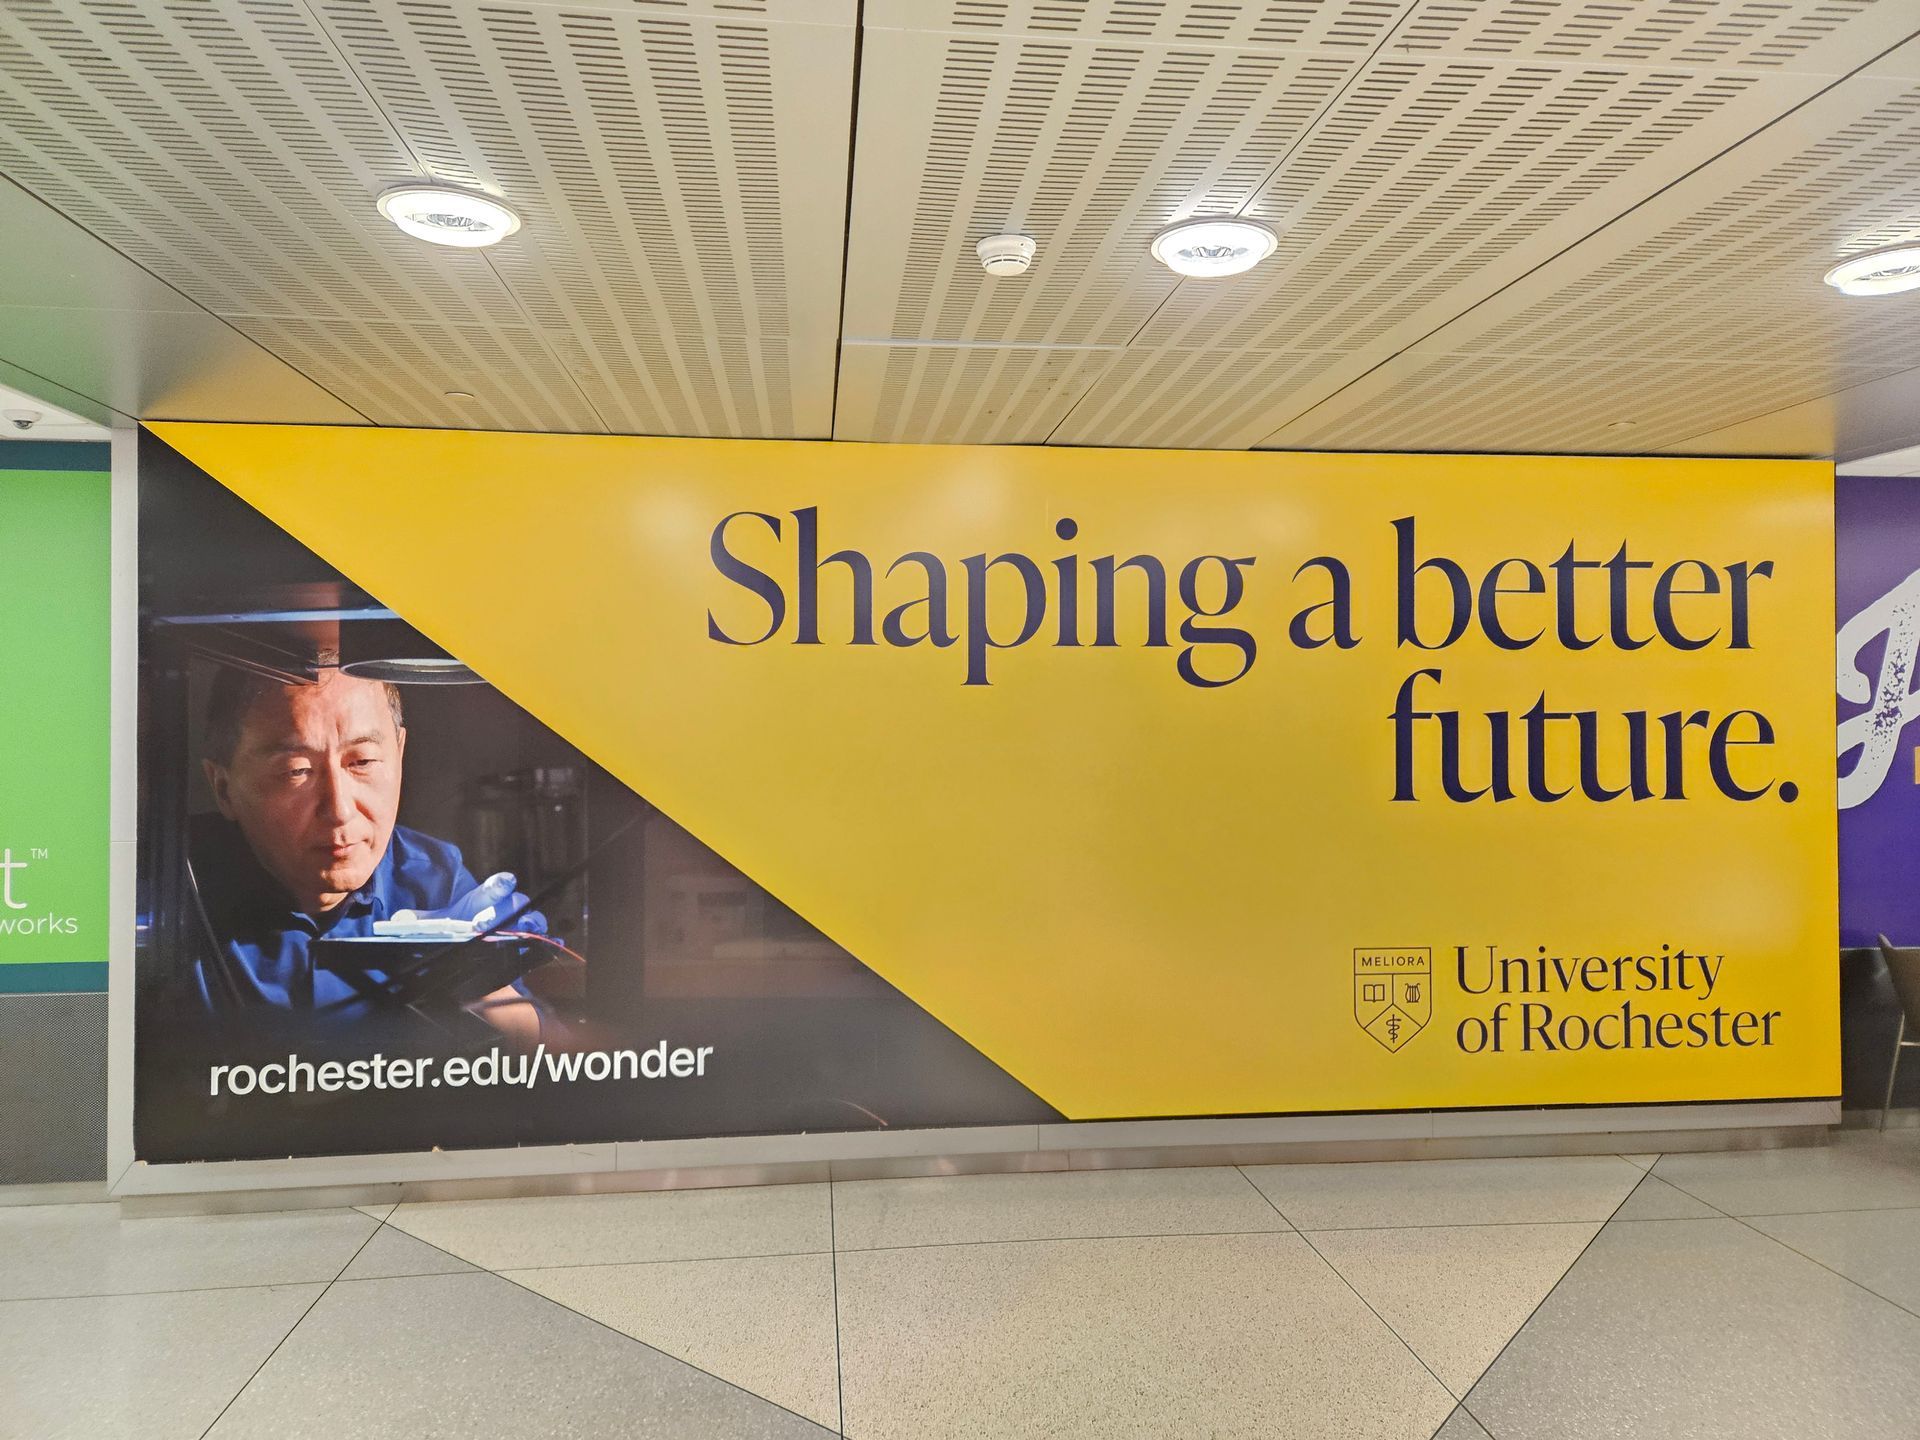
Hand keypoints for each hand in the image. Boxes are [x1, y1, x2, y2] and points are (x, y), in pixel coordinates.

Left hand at [398, 872, 547, 933]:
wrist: (472, 945)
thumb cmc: (460, 926)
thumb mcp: (440, 921)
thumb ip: (421, 920)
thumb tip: (399, 920)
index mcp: (484, 899)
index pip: (495, 888)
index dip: (501, 885)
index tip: (506, 881)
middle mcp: (504, 909)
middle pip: (515, 904)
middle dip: (507, 911)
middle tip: (490, 923)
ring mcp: (517, 926)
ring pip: (531, 921)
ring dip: (529, 925)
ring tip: (526, 930)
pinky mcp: (524, 944)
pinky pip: (540, 942)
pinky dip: (545, 943)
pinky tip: (550, 945)